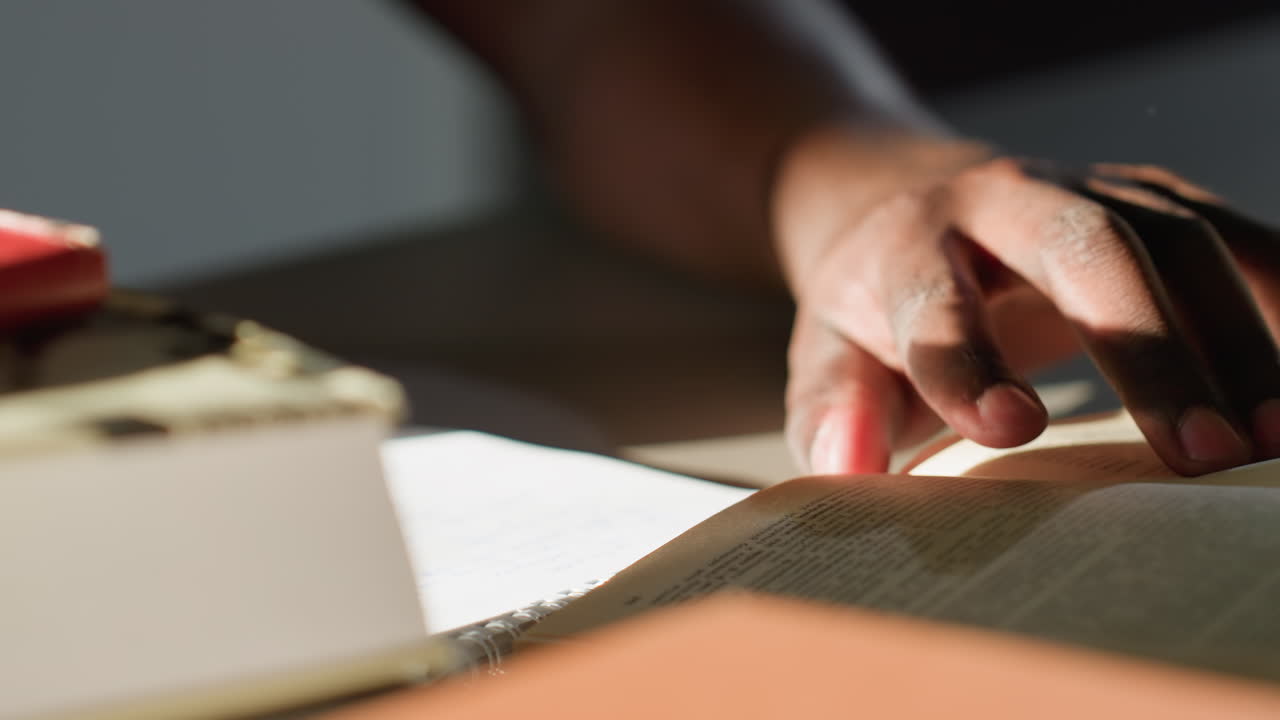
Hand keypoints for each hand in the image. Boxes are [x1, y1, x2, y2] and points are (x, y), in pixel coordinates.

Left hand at [776, 127, 1279, 476]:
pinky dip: (1275, 295)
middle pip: (1084, 251)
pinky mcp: (1148, 197)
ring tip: (1267, 438)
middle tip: (1198, 453)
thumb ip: (830, 411)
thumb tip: (841, 468)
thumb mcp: (825, 353)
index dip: (967, 362)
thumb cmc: (872, 301)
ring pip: (1175, 239)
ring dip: (1233, 337)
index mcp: (907, 245)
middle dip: (1146, 348)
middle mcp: (999, 198)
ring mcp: (1084, 187)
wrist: (903, 196)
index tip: (1008, 428)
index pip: (934, 301)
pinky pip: (1229, 237)